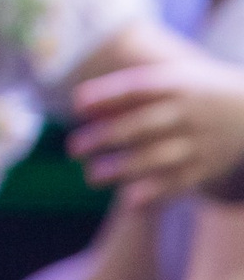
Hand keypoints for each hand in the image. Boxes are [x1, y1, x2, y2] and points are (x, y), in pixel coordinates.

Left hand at [70, 55, 243, 203]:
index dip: (105, 96)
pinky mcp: (207, 167)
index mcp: (173, 85)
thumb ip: (128, 92)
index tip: (76, 105)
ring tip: (92, 176)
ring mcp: (198, 142)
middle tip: (72, 149)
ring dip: (123, 169)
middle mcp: (186, 113)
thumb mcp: (169, 79)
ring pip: (158, 157)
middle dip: (104, 138)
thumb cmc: (192, 90)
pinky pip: (180, 182)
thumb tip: (79, 106)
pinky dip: (155, 193)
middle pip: (140, 126)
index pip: (135, 89)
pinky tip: (128, 201)